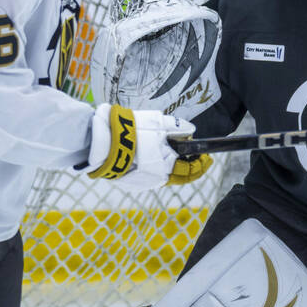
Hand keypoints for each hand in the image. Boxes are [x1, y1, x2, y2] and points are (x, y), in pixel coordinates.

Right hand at [87, 104, 210, 187]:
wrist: (99, 140)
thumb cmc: (130, 131)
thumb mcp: (156, 123)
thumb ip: (176, 128)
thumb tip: (190, 132)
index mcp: (165, 168)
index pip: (190, 171)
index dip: (201, 164)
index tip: (207, 157)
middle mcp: (155, 180)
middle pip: (179, 177)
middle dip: (190, 166)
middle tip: (196, 156)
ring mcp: (141, 183)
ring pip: (164, 177)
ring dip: (173, 167)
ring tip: (176, 154)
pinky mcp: (128, 182)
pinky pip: (149, 177)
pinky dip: (157, 168)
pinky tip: (155, 157)